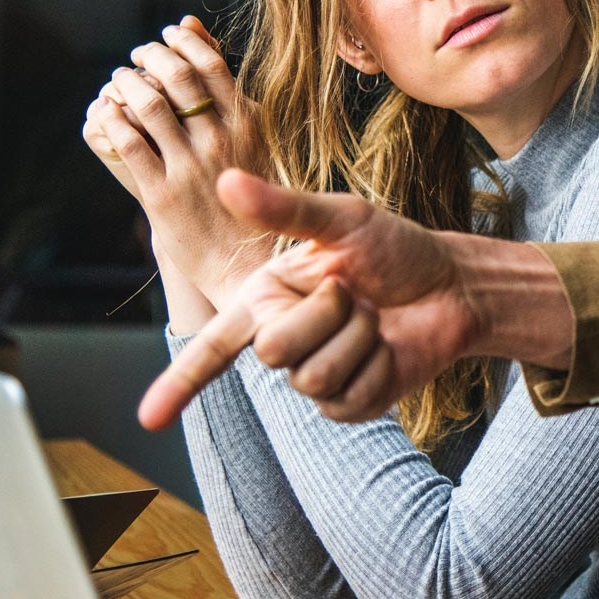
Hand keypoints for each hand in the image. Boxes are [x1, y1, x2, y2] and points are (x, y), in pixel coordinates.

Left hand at [83, 17, 270, 304]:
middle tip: (138, 54)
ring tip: (119, 79)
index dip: (182, 42)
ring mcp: (191, 167)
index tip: (167, 35)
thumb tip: (199, 34)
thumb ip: (229, 93)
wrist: (247, 260)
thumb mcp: (254, 139)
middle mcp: (221, 141)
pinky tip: (108, 112)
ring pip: (149, 105)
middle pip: (177, 77)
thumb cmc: (253, 195)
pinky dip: (112, 119)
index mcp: (249, 125)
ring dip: (126, 82)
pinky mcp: (162, 194)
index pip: (211, 64)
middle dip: (150, 55)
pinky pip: (129, 144)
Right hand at [138, 168, 573, 429]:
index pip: (214, 344)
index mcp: (269, 296)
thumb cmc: (396, 248)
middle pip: (273, 350)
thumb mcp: (343, 220)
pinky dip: (376, 365)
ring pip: (312, 376)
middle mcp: (285, 337)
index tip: (146, 419)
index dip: (180, 382)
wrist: (451, 285)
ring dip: (356, 338)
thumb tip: (226, 180)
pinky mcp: (350, 402)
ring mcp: (316, 375)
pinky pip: (346, 397)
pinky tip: (388, 347)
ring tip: (375, 316)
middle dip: (325, 313)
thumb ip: (285, 208)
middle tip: (355, 292)